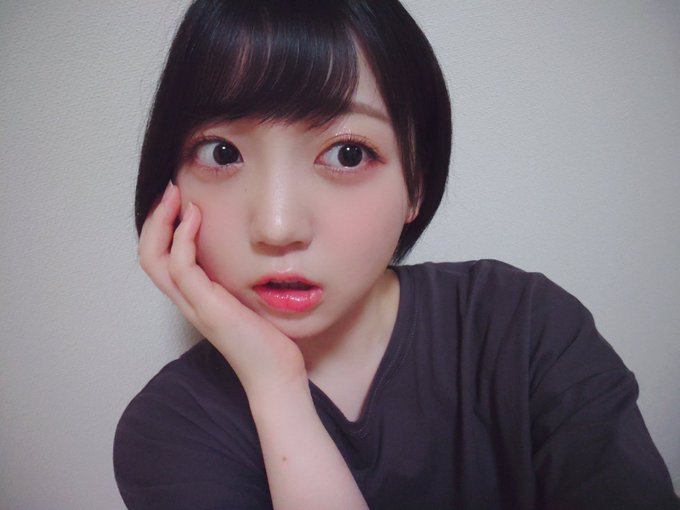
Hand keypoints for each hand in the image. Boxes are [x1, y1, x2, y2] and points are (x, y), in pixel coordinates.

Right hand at [138, 181, 306, 396]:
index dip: (162, 229)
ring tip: (177, 196)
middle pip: (148, 256)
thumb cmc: (268, 340)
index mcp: (195, 298)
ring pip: (154, 259)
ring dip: (162, 222)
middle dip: (154, 219)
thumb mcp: (249, 300)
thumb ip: (239, 279)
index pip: (161, 259)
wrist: (276, 374)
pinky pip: (181, 266)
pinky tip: (196, 218)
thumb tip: (253, 253)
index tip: (178, 202)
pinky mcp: (207, 307)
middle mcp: (187, 301)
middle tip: (170, 191)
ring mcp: (193, 305)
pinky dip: (183, 237)